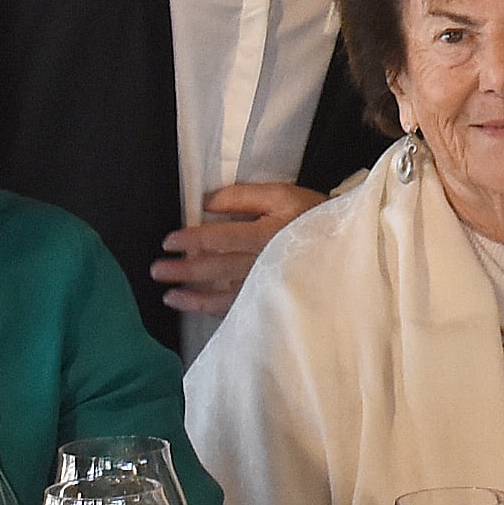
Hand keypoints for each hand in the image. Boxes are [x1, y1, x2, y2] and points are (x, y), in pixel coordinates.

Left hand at [153, 180, 323, 315]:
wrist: (347, 246)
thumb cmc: (311, 215)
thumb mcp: (281, 195)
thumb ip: (243, 196)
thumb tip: (207, 203)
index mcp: (265, 235)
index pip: (219, 239)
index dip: (191, 240)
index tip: (169, 242)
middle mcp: (263, 264)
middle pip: (216, 268)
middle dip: (183, 270)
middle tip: (156, 270)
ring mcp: (266, 287)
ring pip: (222, 295)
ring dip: (193, 295)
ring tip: (168, 295)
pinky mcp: (269, 300)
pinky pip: (236, 308)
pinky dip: (212, 309)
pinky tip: (194, 307)